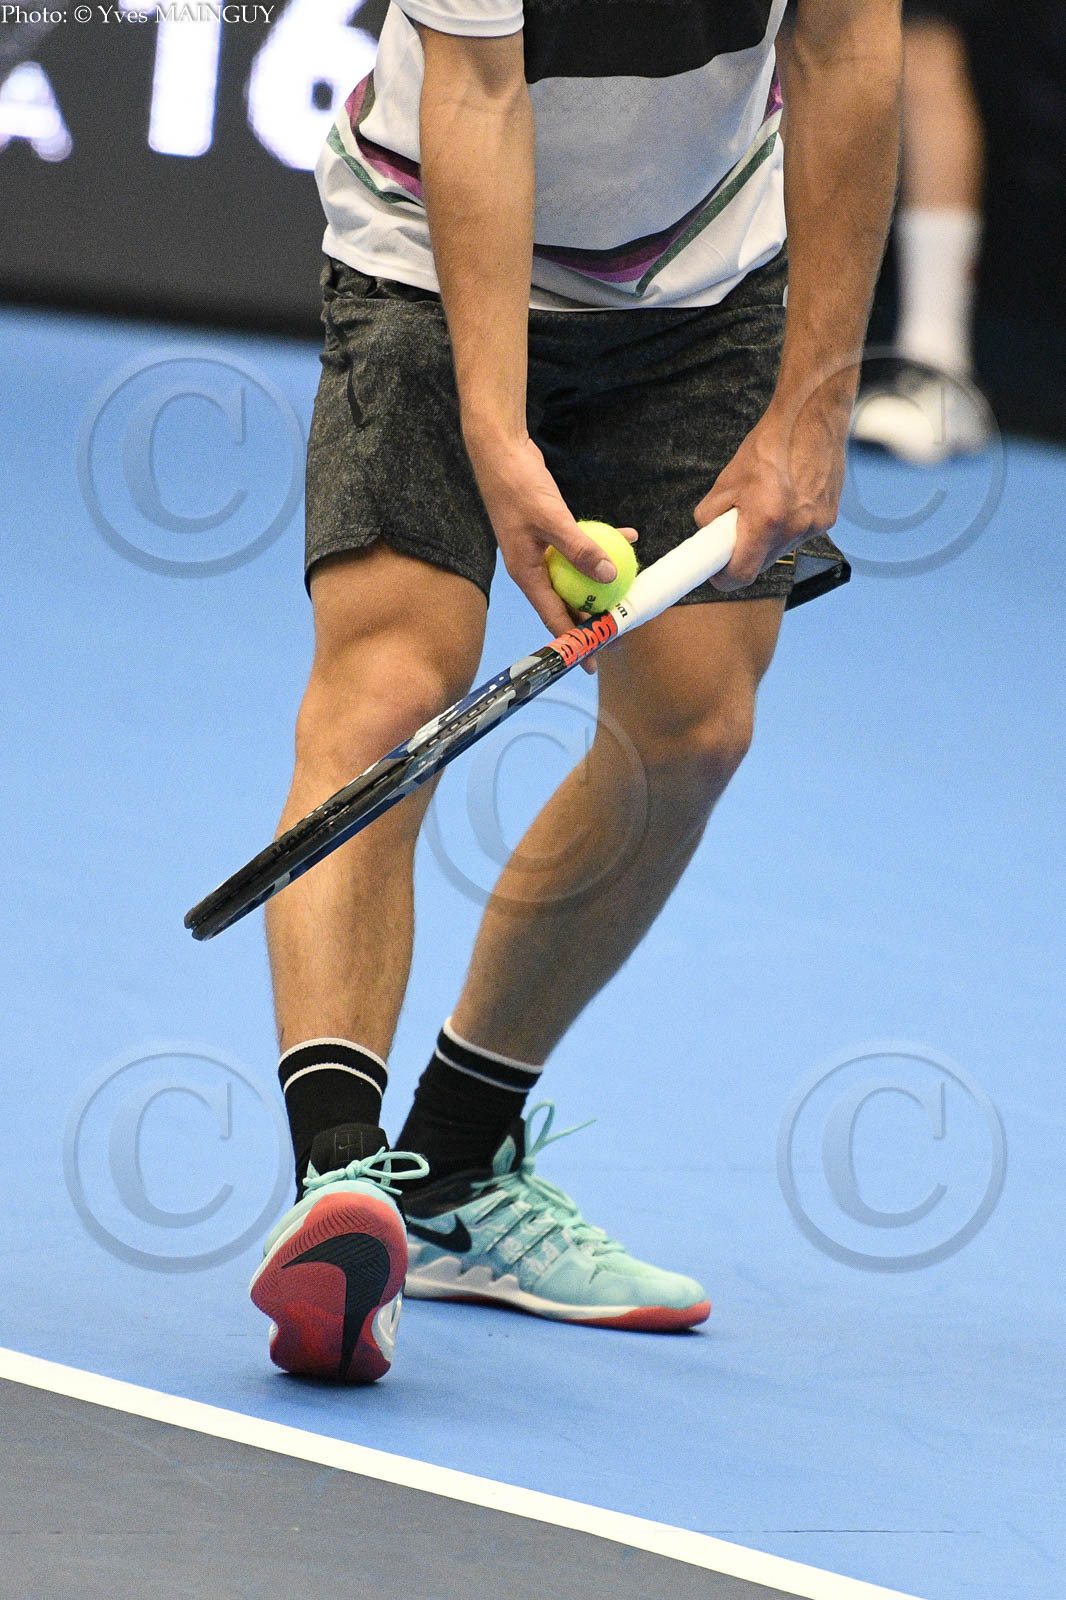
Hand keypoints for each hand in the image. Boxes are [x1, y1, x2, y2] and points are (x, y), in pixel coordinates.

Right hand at [466, 430, 636, 638]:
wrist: (502, 453)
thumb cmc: (518, 487)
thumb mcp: (552, 519)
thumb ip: (580, 548)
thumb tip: (609, 575)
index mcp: (526, 574)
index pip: (553, 618)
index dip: (574, 641)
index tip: (592, 661)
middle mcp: (533, 568)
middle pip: (566, 602)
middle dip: (592, 615)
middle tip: (621, 624)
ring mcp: (542, 551)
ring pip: (576, 576)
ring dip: (601, 580)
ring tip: (629, 588)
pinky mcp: (550, 532)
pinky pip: (580, 547)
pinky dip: (601, 544)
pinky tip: (627, 538)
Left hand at [694, 393, 848, 590]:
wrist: (811, 417)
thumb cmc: (769, 444)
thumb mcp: (727, 480)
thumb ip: (710, 514)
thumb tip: (708, 535)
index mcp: (767, 519)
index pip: (742, 573)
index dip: (725, 578)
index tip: (717, 573)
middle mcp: (796, 527)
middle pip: (762, 564)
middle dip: (746, 554)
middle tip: (735, 530)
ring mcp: (816, 525)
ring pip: (782, 550)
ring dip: (768, 538)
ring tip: (765, 503)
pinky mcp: (829, 518)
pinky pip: (800, 535)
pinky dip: (788, 525)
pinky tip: (787, 498)